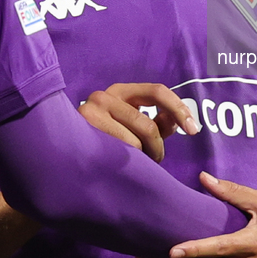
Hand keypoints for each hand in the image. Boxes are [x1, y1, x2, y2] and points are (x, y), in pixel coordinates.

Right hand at [79, 83, 200, 162]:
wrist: (62, 154)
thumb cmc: (105, 140)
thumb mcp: (132, 126)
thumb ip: (157, 123)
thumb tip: (179, 121)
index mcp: (121, 91)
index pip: (157, 91)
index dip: (179, 109)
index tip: (194, 129)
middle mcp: (104, 96)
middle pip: (147, 125)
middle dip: (157, 147)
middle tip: (156, 159)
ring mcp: (90, 113)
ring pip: (133, 142)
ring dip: (141, 158)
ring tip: (133, 164)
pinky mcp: (82, 133)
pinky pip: (118, 152)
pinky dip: (126, 163)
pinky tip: (119, 166)